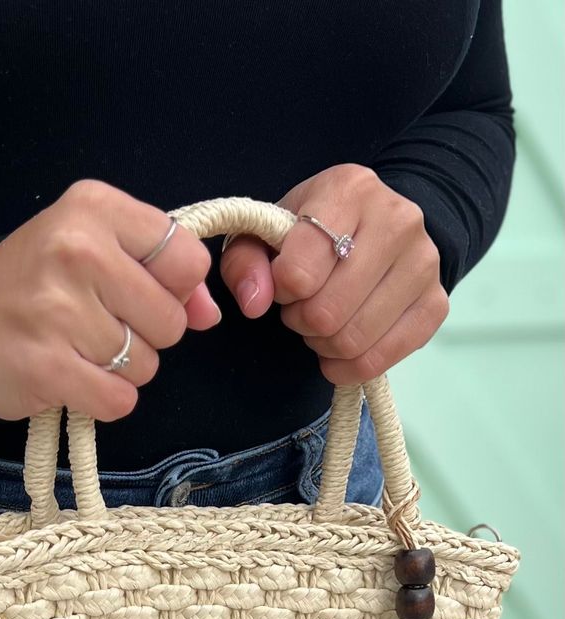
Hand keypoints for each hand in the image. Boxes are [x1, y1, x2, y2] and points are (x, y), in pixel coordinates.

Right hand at [0, 179, 220, 420]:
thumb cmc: (41, 281)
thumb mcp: (99, 248)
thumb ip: (164, 271)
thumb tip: (209, 313)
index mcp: (93, 209)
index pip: (187, 260)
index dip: (175, 288)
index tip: (137, 290)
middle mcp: (75, 251)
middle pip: (171, 321)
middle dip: (146, 334)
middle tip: (99, 323)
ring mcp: (57, 311)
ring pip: (145, 365)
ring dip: (121, 369)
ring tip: (79, 348)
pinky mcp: (46, 367)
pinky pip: (119, 400)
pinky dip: (104, 399)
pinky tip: (75, 377)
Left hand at [220, 164, 448, 384]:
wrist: (375, 228)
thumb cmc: (312, 233)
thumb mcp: (266, 234)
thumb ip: (245, 262)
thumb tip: (255, 302)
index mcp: (350, 188)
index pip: (299, 272)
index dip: (281, 291)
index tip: (285, 282)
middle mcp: (398, 220)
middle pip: (326, 313)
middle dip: (301, 321)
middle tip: (302, 307)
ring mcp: (424, 263)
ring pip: (352, 341)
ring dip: (324, 344)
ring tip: (323, 322)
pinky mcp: (436, 304)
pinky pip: (380, 360)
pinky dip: (350, 366)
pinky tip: (342, 347)